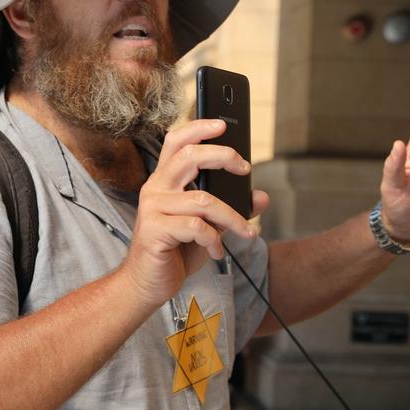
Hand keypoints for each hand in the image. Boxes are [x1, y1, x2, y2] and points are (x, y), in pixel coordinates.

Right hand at [121, 118, 269, 307]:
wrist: (147, 284)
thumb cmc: (174, 253)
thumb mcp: (209, 227)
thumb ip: (230, 209)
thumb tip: (261, 197)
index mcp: (164, 181)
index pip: (176, 142)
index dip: (198, 127)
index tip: (223, 124)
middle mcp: (155, 189)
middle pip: (191, 156)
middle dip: (223, 157)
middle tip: (245, 169)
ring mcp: (153, 208)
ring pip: (204, 200)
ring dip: (232, 218)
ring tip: (244, 232)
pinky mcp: (155, 230)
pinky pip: (197, 227)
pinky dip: (214, 241)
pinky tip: (216, 253)